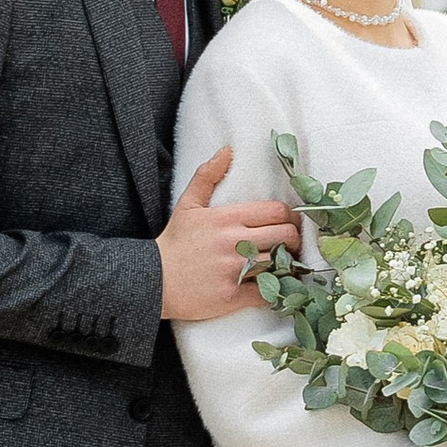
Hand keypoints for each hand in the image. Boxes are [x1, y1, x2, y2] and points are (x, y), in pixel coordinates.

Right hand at [159, 145, 299, 323]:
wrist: (152, 281)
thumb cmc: (174, 243)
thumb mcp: (187, 205)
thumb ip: (207, 176)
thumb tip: (227, 149)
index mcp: (227, 218)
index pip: (277, 211)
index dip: (290, 217)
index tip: (288, 224)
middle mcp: (234, 242)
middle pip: (287, 236)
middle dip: (295, 241)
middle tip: (291, 246)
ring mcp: (234, 270)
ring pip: (282, 264)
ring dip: (289, 265)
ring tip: (287, 266)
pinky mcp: (232, 296)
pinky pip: (268, 293)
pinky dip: (278, 290)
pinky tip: (278, 287)